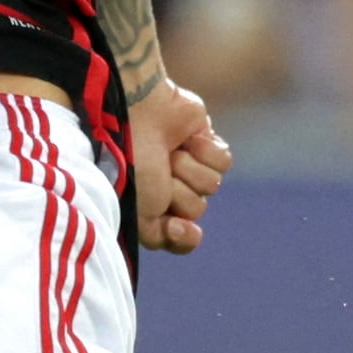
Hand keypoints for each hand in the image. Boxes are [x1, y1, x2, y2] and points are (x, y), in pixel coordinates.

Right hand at [130, 78, 231, 252]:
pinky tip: (186, 139)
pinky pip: (223, 163)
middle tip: (157, 174)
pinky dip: (206, 151)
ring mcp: (187, 165)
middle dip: (179, 193)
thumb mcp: (137, 215)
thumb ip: (160, 237)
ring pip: (211, 185)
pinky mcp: (205, 142)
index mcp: (149, 207)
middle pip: (196, 210)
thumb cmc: (128, 163)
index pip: (180, 238)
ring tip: (168, 154)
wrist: (134, 114)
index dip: (181, 235)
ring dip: (188, 170)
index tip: (174, 225)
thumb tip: (192, 233)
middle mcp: (169, 187)